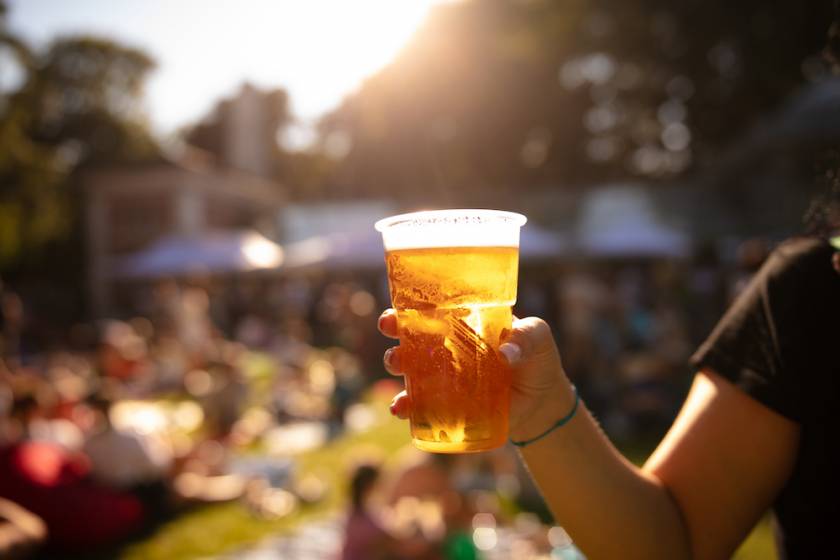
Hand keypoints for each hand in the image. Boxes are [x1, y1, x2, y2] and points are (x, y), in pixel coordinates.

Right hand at [377, 309, 575, 441]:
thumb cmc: (538, 359)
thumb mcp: (538, 338)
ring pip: (409, 371)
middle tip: (396, 347)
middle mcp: (446, 348)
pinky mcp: (447, 405)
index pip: (429, 312)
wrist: (543, 401)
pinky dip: (406, 407)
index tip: (393, 317)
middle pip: (409, 341)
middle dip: (394, 342)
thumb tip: (506, 353)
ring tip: (398, 371)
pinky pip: (419, 405)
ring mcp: (444, 378)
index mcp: (462, 324)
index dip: (405, 312)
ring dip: (395, 369)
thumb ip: (527, 337)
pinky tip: (400, 409)